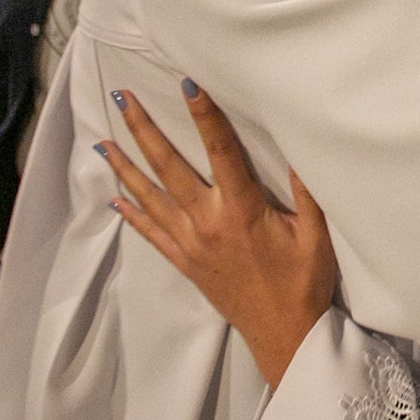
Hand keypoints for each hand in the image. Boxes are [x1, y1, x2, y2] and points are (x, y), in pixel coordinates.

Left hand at [103, 83, 336, 386]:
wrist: (284, 335)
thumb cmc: (304, 283)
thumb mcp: (316, 234)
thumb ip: (305, 189)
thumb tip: (298, 145)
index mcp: (241, 210)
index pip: (220, 151)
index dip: (204, 115)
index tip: (186, 84)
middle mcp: (207, 223)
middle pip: (168, 167)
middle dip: (144, 131)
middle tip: (123, 99)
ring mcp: (190, 244)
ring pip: (150, 197)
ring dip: (126, 167)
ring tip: (103, 142)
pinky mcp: (185, 262)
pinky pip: (151, 233)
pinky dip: (131, 213)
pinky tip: (115, 196)